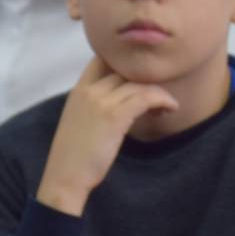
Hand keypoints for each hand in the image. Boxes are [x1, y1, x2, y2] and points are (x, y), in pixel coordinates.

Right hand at [35, 58, 177, 215]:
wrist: (65, 177)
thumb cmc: (73, 157)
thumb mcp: (79, 121)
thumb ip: (95, 106)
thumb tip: (119, 102)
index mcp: (79, 90)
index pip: (103, 58)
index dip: (125, 64)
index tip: (140, 80)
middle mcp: (89, 90)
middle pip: (126, 70)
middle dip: (145, 80)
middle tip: (157, 96)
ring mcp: (101, 101)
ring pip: (139, 83)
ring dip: (158, 92)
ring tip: (166, 107)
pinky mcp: (115, 116)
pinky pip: (146, 97)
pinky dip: (163, 100)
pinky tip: (169, 109)